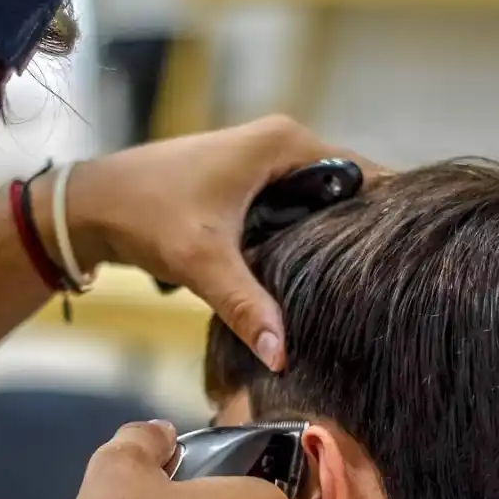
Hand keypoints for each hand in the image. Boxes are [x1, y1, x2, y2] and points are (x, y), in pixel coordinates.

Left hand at [41, 116, 385, 371]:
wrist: (91, 206)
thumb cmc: (145, 214)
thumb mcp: (202, 261)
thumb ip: (246, 305)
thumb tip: (283, 355)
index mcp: (285, 143)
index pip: (363, 173)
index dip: (386, 215)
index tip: (406, 260)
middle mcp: (282, 145)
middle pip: (346, 193)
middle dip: (360, 236)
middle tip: (385, 286)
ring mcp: (264, 165)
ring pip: (317, 207)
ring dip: (330, 243)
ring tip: (360, 289)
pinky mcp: (248, 187)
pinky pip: (293, 214)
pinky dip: (301, 243)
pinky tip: (314, 283)